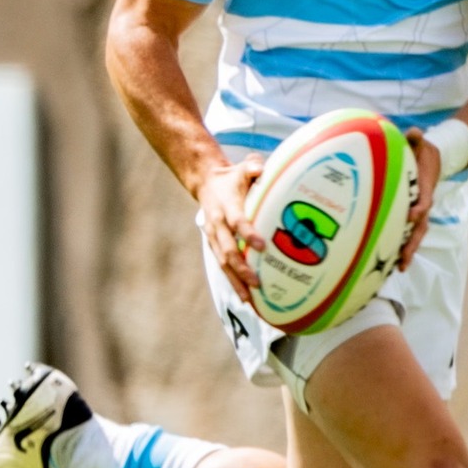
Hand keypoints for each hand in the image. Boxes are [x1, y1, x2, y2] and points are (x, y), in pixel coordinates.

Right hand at [198, 155, 266, 297]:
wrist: (206, 183)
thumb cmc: (232, 178)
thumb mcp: (242, 168)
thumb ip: (252, 167)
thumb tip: (261, 168)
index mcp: (226, 206)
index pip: (237, 221)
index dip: (248, 233)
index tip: (261, 246)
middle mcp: (217, 225)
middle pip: (227, 250)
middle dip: (241, 268)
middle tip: (257, 283)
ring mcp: (214, 238)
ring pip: (223, 263)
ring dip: (236, 282)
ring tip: (249, 300)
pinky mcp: (214, 246)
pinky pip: (223, 267)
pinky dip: (233, 282)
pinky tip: (246, 299)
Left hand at [397, 130, 440, 269]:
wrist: (434, 160)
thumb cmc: (422, 152)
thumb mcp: (420, 143)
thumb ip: (416, 139)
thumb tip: (414, 131)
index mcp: (425, 190)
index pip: (424, 203)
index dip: (418, 210)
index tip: (410, 216)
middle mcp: (423, 205)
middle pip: (420, 229)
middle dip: (412, 245)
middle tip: (403, 260)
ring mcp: (418, 213)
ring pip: (414, 236)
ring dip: (407, 251)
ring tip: (398, 268)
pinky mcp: (410, 216)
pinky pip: (405, 232)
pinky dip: (399, 246)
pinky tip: (388, 260)